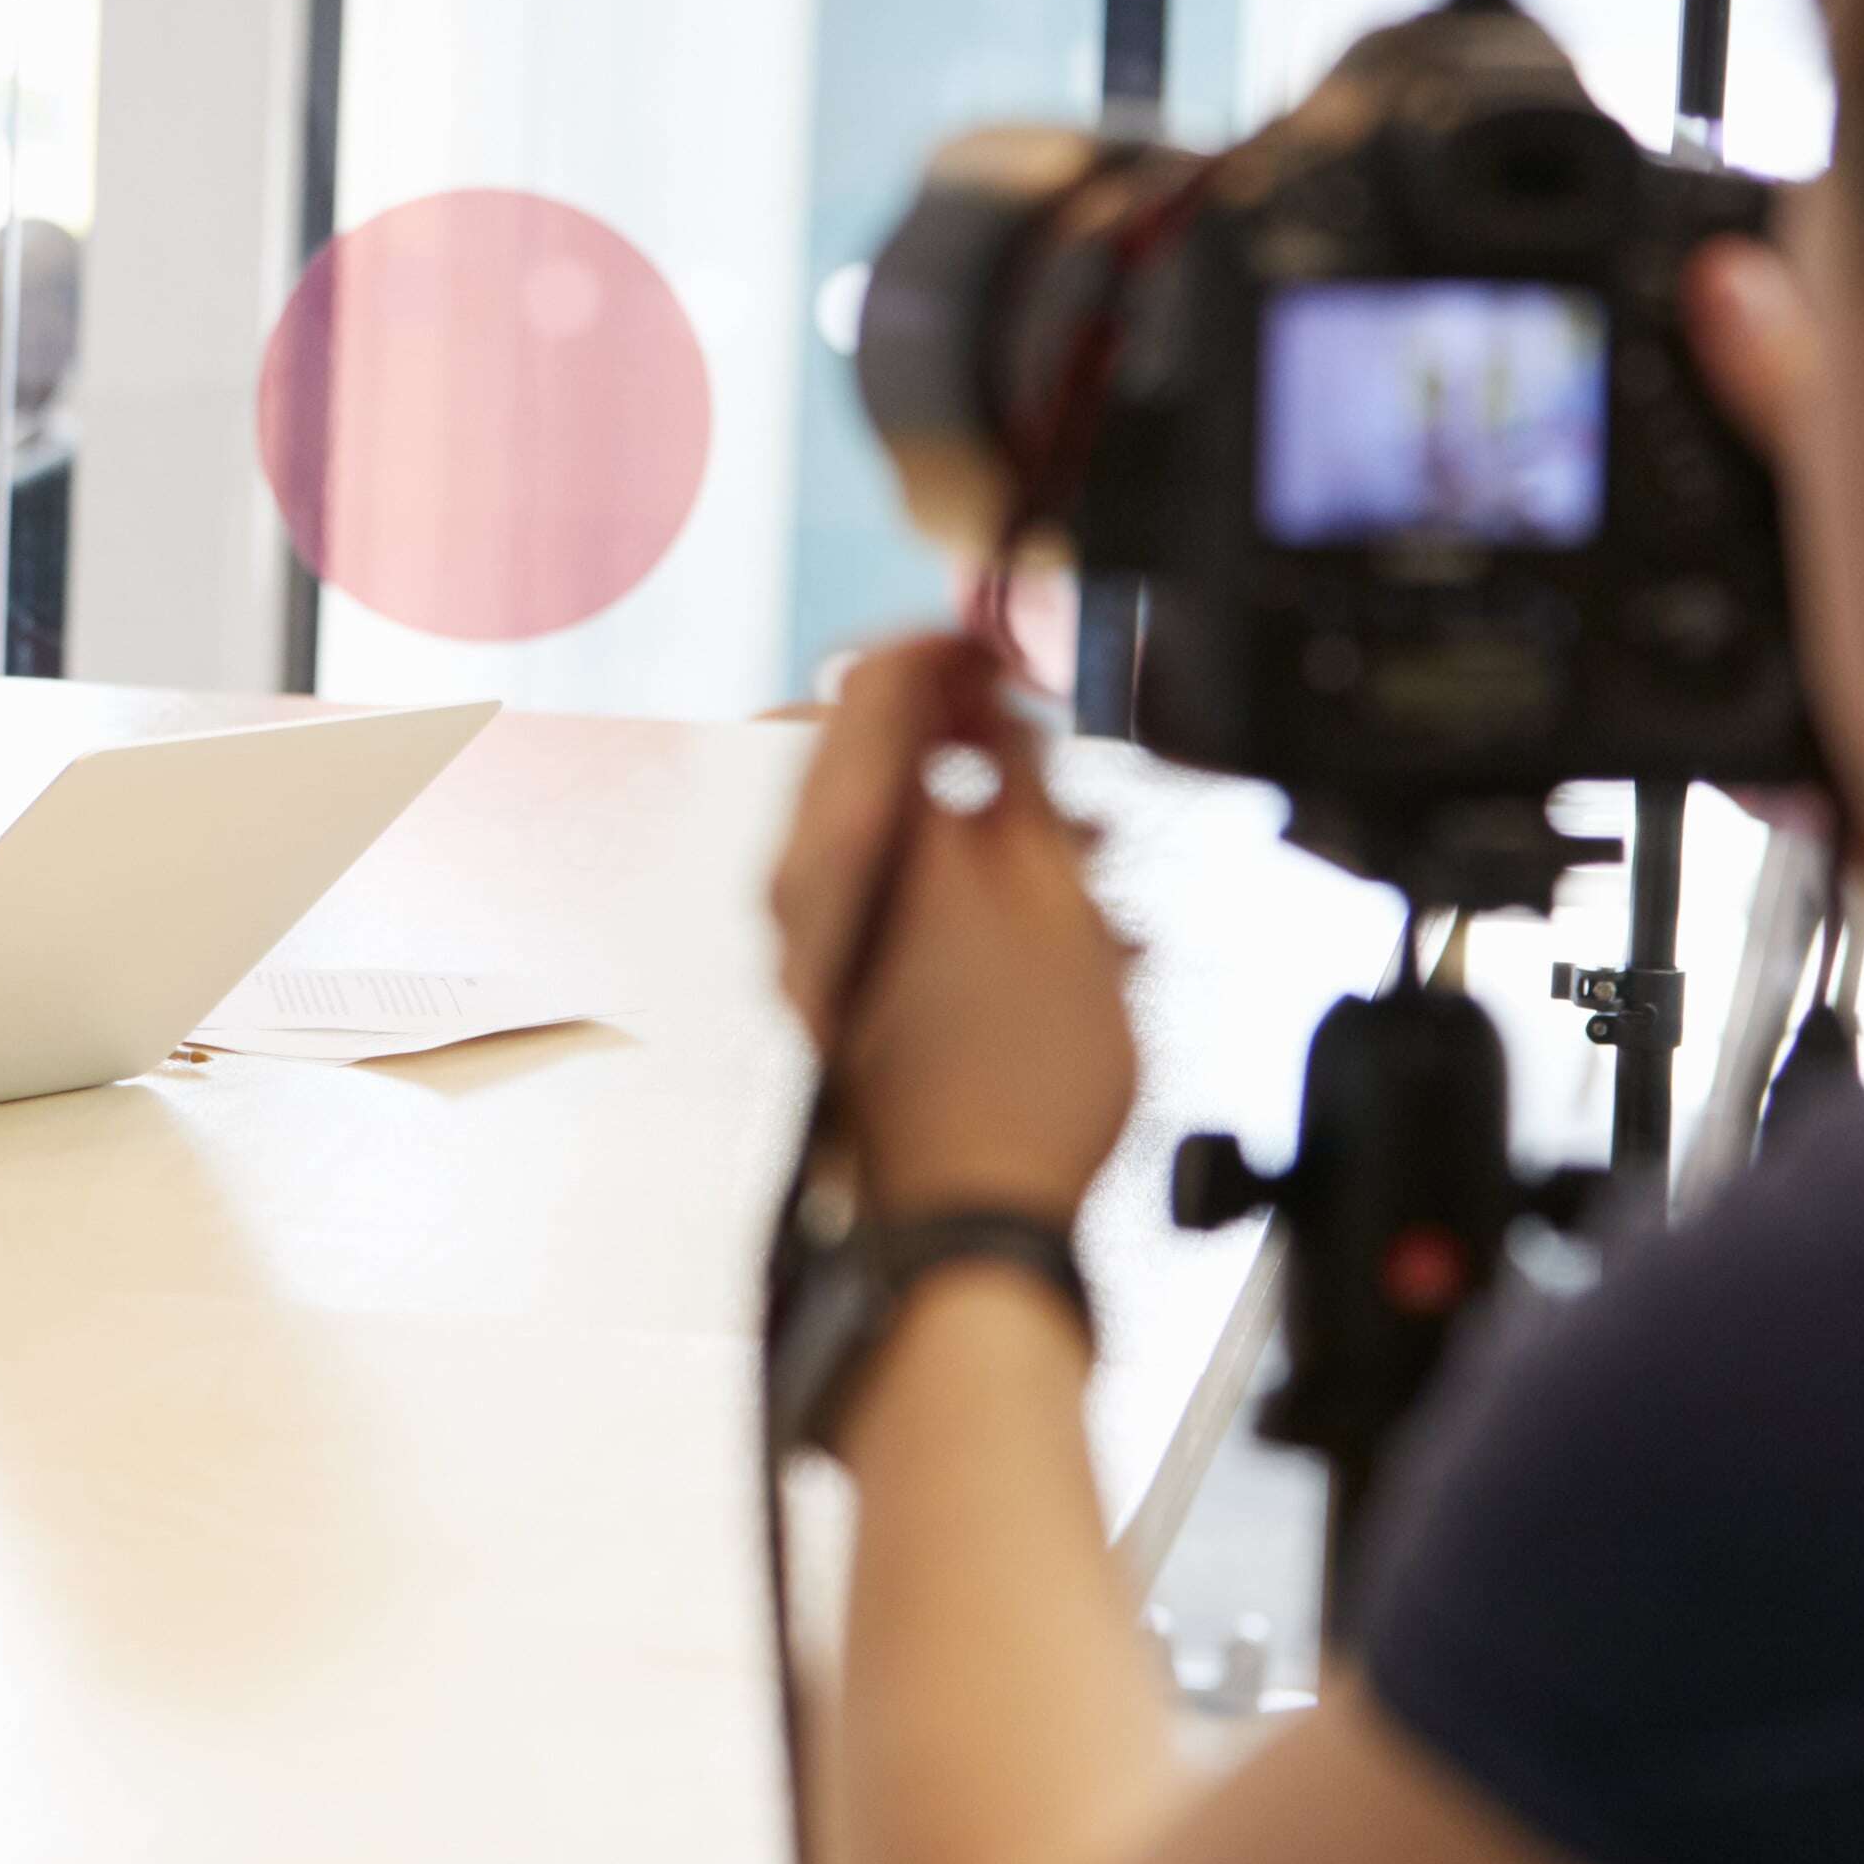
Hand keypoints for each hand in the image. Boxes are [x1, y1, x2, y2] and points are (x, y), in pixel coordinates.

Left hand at [769, 632, 1136, 1217]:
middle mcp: (794, 878)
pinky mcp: (822, 976)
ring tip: (1070, 845)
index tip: (1009, 649)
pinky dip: (945, 867)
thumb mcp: (1056, 901)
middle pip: (858, 743)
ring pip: (870, 814)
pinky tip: (1030, 903)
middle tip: (1034, 736)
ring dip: (965, 804)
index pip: (871, 681)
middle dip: (954, 726)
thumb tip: (984, 701)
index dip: (950, 647)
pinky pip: (872, 881)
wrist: (975, 1216)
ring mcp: (799, 933)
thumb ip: (1013, 779)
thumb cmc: (1025, 1082)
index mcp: (842, 840)